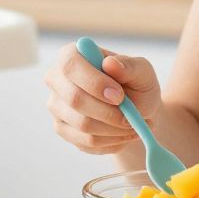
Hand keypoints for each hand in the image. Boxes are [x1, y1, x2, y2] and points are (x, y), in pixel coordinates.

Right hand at [43, 43, 162, 154]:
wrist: (134, 110)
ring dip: (114, 130)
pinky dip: (111, 141)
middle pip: (74, 99)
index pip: (71, 66)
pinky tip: (123, 134)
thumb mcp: (141, 71)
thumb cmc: (135, 84)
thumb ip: (129, 66)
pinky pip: (86, 142)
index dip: (95, 83)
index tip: (119, 96)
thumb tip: (110, 63)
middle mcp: (57, 79)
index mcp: (71, 55)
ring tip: (134, 126)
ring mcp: (56, 106)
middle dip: (109, 113)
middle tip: (132, 117)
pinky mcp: (62, 129)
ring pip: (82, 125)